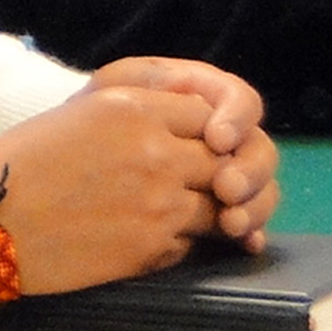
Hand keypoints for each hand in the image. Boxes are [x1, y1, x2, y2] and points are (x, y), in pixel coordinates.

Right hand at [0, 71, 241, 297]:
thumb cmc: (19, 163)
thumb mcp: (80, 115)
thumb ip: (137, 117)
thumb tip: (191, 133)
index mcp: (131, 107)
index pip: (209, 116)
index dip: (208, 137)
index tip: (197, 150)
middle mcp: (155, 150)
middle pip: (224, 162)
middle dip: (216, 178)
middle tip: (197, 189)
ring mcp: (160, 201)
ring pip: (219, 208)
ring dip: (206, 215)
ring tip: (170, 217)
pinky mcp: (153, 246)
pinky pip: (192, 244)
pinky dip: (181, 243)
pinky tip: (147, 239)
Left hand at [90, 56, 276, 249]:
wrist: (69, 155)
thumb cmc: (90, 115)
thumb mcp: (116, 88)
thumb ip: (156, 87)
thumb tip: (200, 108)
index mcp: (204, 97)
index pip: (241, 101)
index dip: (237, 119)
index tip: (217, 140)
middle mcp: (225, 135)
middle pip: (259, 150)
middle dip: (250, 171)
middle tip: (226, 189)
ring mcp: (225, 173)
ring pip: (261, 188)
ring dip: (255, 205)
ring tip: (232, 223)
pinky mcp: (217, 208)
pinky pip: (249, 220)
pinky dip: (252, 232)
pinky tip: (246, 243)